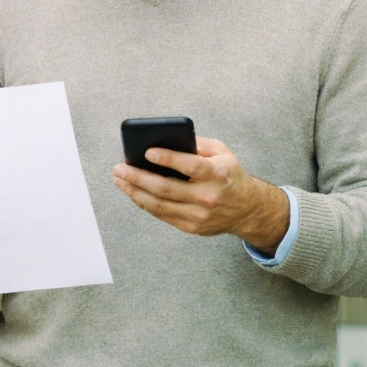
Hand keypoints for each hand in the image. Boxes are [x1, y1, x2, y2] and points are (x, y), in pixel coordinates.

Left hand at [112, 137, 289, 253]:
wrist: (247, 209)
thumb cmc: (229, 175)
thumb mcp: (222, 153)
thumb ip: (197, 144)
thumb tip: (166, 140)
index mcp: (217, 174)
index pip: (190, 166)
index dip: (168, 159)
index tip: (147, 152)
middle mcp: (208, 196)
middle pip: (166, 188)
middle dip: (138, 177)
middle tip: (120, 168)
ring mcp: (199, 215)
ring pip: (159, 205)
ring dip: (135, 192)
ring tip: (120, 180)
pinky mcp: (191, 226)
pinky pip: (162, 215)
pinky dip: (144, 203)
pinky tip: (133, 192)